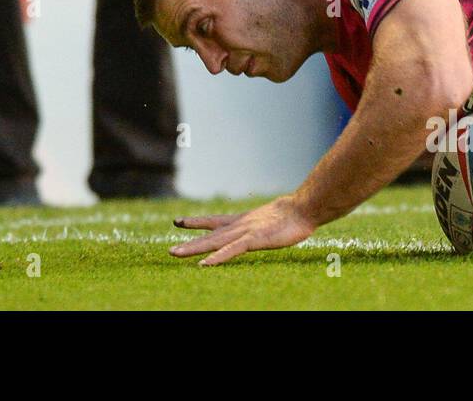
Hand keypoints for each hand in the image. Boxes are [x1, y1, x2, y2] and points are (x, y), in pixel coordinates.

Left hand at [169, 196, 315, 265]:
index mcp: (242, 222)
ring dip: (193, 249)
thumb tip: (269, 222)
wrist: (303, 208)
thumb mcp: (273, 219)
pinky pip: (231, 250)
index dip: (196, 222)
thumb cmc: (293, 215)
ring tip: (174, 254)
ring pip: (213, 242)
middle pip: (209, 236)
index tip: (179, 222)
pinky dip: (217, 257)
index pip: (213, 221)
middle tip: (170, 252)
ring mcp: (244, 232)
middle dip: (189, 242)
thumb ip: (265, 223)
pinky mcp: (253, 239)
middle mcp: (238, 226)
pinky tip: (205, 264)